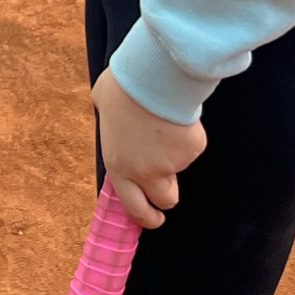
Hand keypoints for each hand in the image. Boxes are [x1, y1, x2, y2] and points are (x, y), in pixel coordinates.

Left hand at [91, 69, 207, 228]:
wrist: (153, 76)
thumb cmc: (124, 86)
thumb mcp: (102, 103)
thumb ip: (108, 119)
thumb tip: (109, 111)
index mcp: (119, 164)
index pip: (133, 206)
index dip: (145, 216)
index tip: (153, 218)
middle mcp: (144, 171)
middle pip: (165, 199)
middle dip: (166, 197)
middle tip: (168, 187)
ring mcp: (171, 163)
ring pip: (179, 170)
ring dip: (175, 158)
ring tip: (164, 127)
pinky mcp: (192, 150)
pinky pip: (192, 147)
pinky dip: (187, 135)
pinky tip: (176, 114)